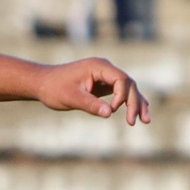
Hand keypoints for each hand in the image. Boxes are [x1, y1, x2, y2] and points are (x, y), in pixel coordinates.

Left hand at [34, 56, 150, 125]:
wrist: (43, 83)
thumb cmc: (54, 88)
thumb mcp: (71, 98)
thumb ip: (90, 104)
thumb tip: (109, 113)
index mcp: (98, 67)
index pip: (121, 79)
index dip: (122, 95)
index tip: (113, 110)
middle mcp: (105, 69)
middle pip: (128, 84)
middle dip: (134, 103)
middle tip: (133, 122)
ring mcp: (105, 76)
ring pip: (128, 89)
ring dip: (136, 104)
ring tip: (146, 121)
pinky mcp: (103, 84)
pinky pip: (121, 92)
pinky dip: (129, 102)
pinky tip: (141, 112)